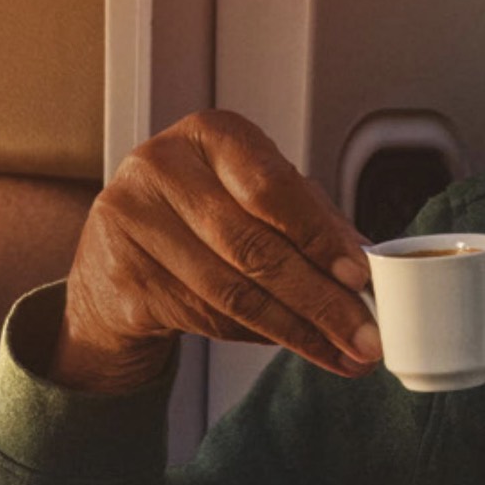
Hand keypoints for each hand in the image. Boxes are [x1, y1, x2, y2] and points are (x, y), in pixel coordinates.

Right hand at [49, 110, 381, 394]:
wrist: (117, 259)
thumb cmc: (202, 218)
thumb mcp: (257, 199)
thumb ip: (313, 220)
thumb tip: (367, 261)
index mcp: (210, 134)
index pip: (273, 188)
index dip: (319, 237)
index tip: (359, 277)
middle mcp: (163, 168)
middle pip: (255, 246)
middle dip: (320, 299)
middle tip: (363, 333)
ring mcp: (133, 222)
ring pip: (234, 291)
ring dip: (299, 330)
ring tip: (342, 350)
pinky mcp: (124, 278)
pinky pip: (207, 317)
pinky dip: (262, 338)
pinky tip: (299, 347)